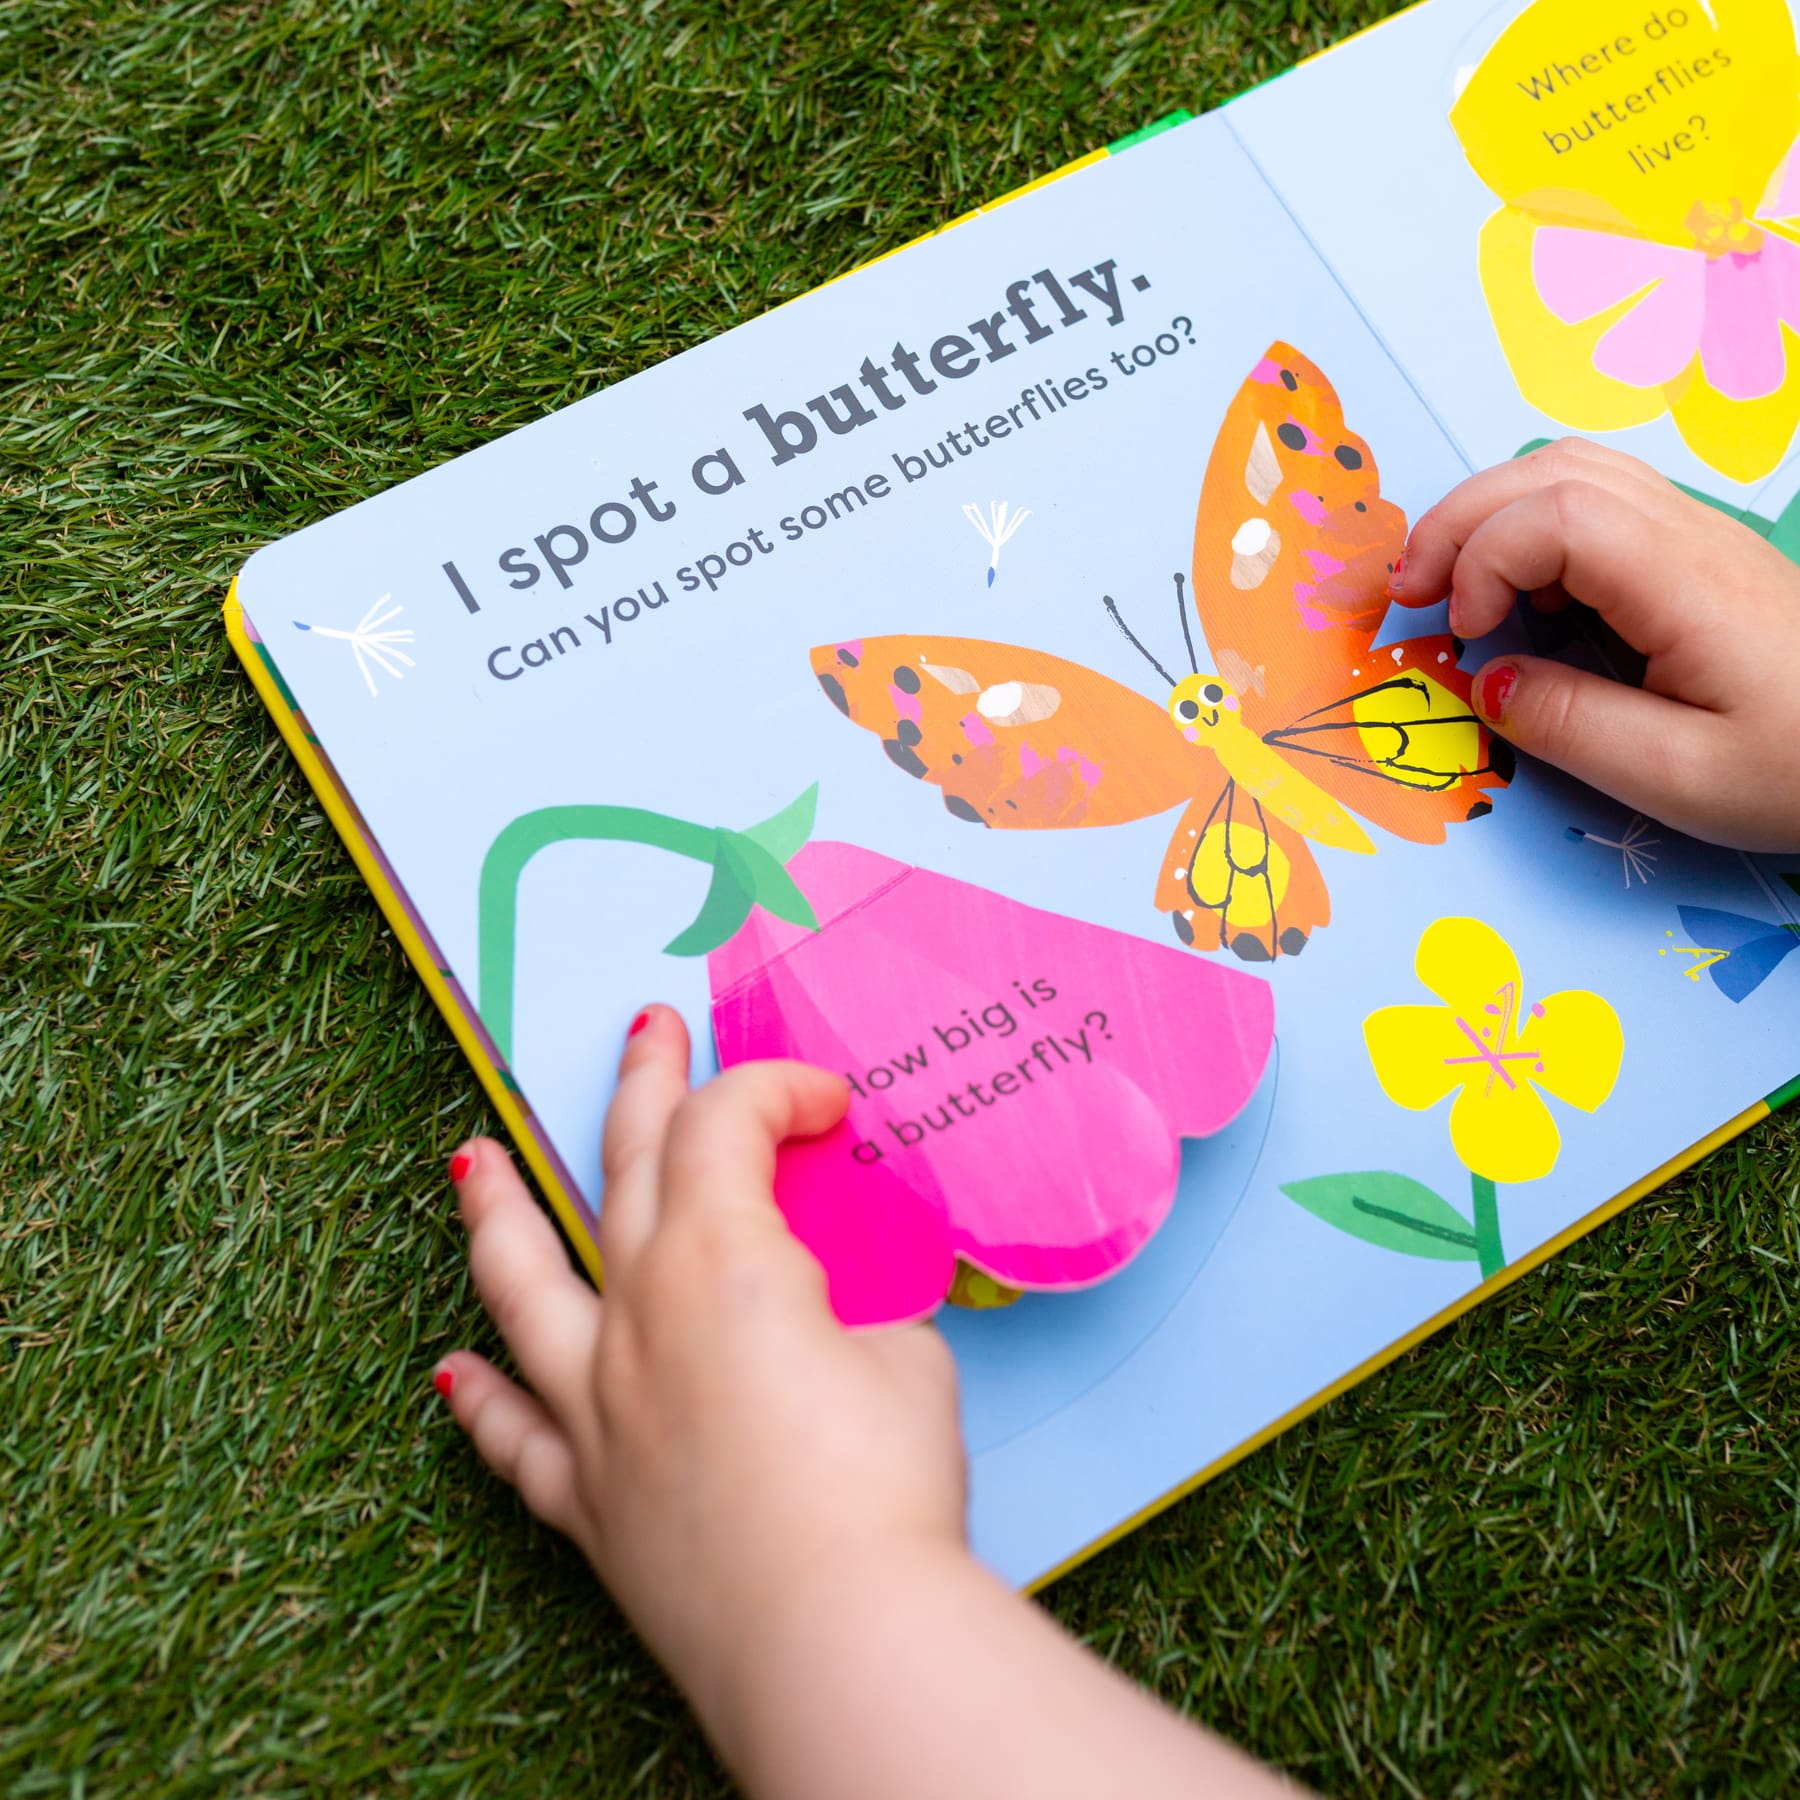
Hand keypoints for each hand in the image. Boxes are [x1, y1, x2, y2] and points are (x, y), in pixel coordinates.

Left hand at [434, 1007, 966, 1754]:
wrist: (827, 1630)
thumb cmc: (878, 1483)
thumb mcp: (907, 1359)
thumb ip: (859, 1320)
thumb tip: (837, 1330)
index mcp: (719, 1253)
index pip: (730, 1122)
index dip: (780, 1087)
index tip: (829, 1104)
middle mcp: (637, 1309)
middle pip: (625, 1164)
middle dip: (641, 1084)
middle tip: (645, 1032)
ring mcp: (595, 1400)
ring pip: (521, 1282)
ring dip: (497, 1212)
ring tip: (470, 1162)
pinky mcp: (584, 1494)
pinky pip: (513, 1433)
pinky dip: (482, 1400)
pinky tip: (453, 1373)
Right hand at [1399, 437, 1799, 852]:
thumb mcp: (1681, 778)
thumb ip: (1573, 728)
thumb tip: (1485, 683)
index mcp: (1686, 582)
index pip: (1555, 514)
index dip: (1482, 559)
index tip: (1462, 634)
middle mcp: (1690, 536)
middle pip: (1552, 470)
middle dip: (1458, 520)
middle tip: (1407, 593)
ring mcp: (1696, 536)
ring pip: (1573, 472)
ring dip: (1491, 516)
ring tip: (1447, 586)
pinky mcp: (1696, 557)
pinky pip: (1597, 505)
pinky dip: (1532, 531)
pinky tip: (1523, 597)